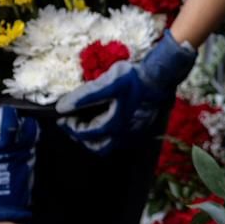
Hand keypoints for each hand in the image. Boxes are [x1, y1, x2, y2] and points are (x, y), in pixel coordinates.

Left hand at [57, 29, 195, 152]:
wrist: (163, 77)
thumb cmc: (136, 78)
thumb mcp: (109, 82)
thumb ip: (84, 95)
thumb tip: (62, 107)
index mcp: (114, 125)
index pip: (85, 133)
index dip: (70, 126)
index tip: (62, 116)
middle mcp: (125, 134)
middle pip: (97, 146)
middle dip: (81, 137)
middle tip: (72, 123)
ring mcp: (135, 133)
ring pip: (111, 144)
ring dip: (96, 137)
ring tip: (88, 123)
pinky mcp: (143, 128)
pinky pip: (122, 139)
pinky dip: (110, 134)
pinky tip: (108, 120)